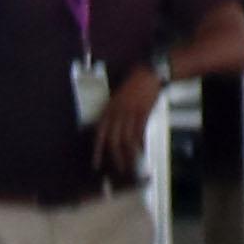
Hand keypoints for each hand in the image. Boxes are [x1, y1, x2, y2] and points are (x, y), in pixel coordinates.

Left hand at [92, 67, 164, 182]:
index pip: (99, 134)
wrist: (148, 74)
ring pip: (127, 139)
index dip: (97, 151)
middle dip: (115, 157)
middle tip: (119, 170)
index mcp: (108, 110)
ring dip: (129, 154)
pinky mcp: (143, 112)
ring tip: (132, 165)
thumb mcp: (117, 99)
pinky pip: (140, 131)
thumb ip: (112, 114)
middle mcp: (117, 113)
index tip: (96, 165)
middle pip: (113, 140)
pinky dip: (141, 142)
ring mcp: (130, 113)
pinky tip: (142, 150)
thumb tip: (110, 132)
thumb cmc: (132, 85)